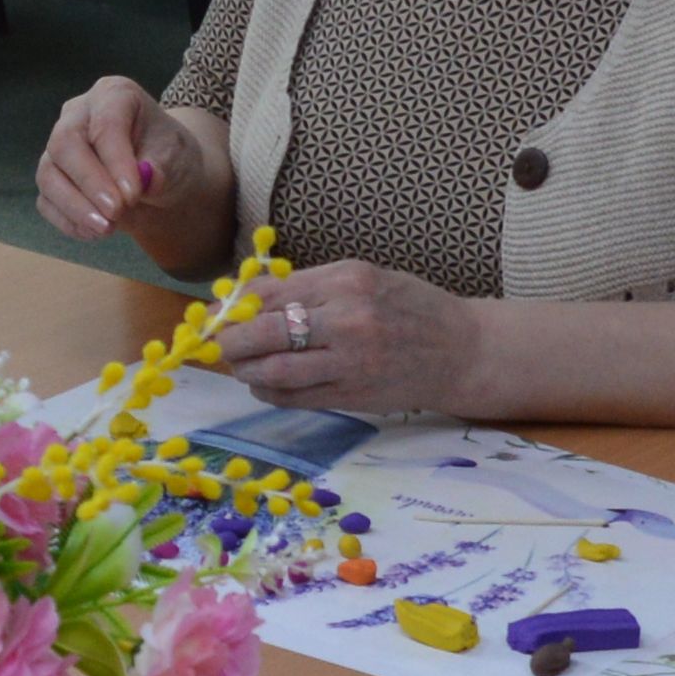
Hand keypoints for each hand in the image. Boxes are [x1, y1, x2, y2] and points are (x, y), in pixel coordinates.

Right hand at [35, 80, 217, 246]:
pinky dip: (68, 220)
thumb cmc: (167, 155)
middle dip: (89, 183)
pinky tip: (94, 233)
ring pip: (49, 174)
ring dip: (76, 207)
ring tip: (108, 229)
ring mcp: (60, 146)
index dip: (116, 160)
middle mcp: (78, 115)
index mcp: (113, 95)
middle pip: (65, 143)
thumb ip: (161, 166)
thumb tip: (146, 180)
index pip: (105, 123)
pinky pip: (47, 200)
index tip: (133, 194)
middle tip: (116, 213)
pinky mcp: (53, 177)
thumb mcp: (176, 156)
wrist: (159, 177)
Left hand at [215, 262, 485, 418]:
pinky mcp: (353, 396)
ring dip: (246, 370)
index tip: (213, 313)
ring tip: (239, 365)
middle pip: (267, 332)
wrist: (461, 351)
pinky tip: (264, 385)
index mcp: (348, 280)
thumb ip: (310, 286)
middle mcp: (348, 319)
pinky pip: (296, 398)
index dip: (234, 306)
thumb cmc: (410, 306)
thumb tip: (247, 296)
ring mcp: (351, 362)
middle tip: (214, 343)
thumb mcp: (364, 277)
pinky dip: (270, 393)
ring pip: (276, 371)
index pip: (273, 293)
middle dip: (230, 340)